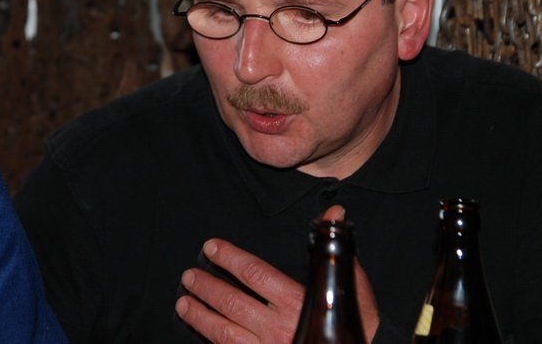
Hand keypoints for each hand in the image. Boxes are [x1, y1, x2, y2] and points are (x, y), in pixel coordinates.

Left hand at [175, 205, 379, 342]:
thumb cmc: (358, 320)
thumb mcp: (351, 280)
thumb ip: (334, 246)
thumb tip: (333, 211)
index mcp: (298, 301)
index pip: (254, 274)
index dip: (230, 259)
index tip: (211, 247)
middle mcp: (281, 328)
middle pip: (233, 303)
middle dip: (207, 287)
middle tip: (188, 275)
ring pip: (225, 333)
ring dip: (201, 317)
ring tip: (183, 302)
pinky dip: (214, 342)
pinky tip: (202, 334)